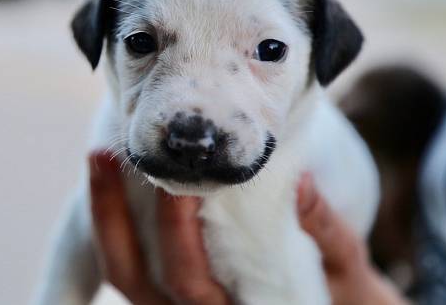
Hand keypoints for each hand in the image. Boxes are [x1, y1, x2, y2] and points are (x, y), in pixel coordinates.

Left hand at [89, 152, 407, 304]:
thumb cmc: (341, 295)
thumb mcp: (345, 268)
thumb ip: (325, 231)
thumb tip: (299, 183)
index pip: (188, 283)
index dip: (174, 233)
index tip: (176, 179)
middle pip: (133, 277)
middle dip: (115, 215)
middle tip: (108, 154)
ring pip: (120, 269)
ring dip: (104, 213)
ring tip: (100, 156)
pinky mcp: (161, 290)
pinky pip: (126, 258)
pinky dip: (114, 219)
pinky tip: (113, 175)